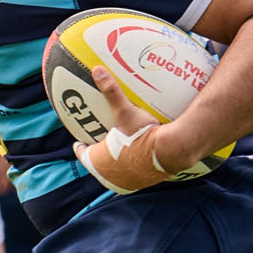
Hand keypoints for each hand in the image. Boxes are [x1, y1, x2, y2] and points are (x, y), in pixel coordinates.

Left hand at [72, 65, 174, 194]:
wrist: (172, 152)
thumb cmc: (144, 134)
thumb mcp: (125, 112)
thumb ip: (111, 92)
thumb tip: (97, 70)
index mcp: (98, 162)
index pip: (83, 154)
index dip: (81, 146)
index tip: (80, 139)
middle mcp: (110, 177)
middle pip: (99, 164)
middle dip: (98, 154)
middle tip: (100, 141)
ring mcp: (128, 182)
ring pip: (116, 171)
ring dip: (116, 162)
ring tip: (120, 149)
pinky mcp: (145, 183)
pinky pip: (135, 173)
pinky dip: (134, 165)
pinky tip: (142, 155)